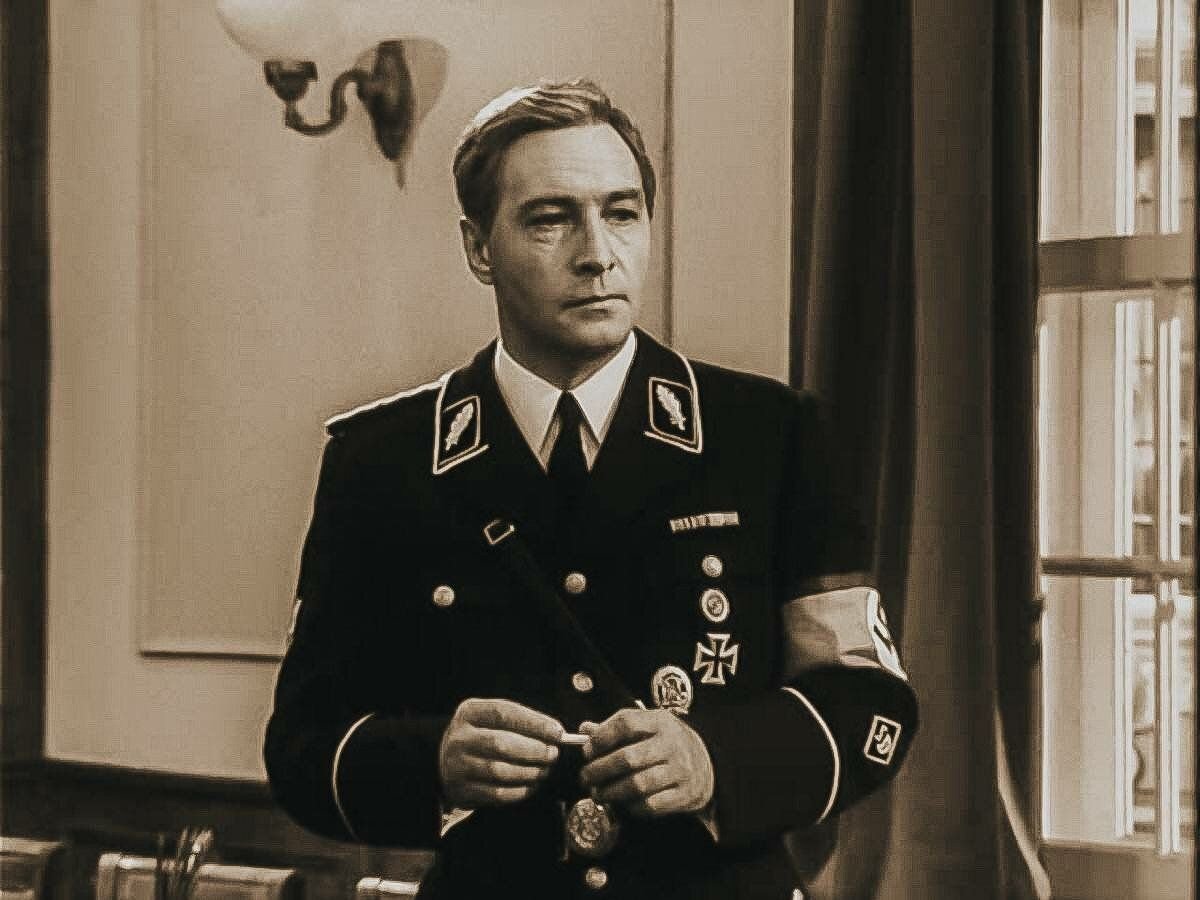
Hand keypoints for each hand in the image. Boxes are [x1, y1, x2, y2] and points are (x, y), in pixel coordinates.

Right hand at [438, 698, 563, 808]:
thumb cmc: (481, 736)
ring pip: (499, 771)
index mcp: (470, 713)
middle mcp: (460, 738)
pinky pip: (496, 794)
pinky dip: (519, 791)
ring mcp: (457, 766)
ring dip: (529, 772)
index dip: (534, 723)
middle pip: (501, 744)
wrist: (446, 760)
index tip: (557, 732)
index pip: (504, 713)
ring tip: (544, 771)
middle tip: (552, 754)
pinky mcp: (462, 790)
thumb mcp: (492, 720)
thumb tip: (556, 734)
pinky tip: (531, 786)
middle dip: (534, 750)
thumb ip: (521, 722)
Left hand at [578, 708, 713, 816]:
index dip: (601, 738)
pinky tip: (622, 803)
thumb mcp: (647, 727)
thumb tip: (584, 730)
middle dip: (599, 770)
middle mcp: (672, 744)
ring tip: (598, 793)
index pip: (626, 723)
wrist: (707, 762)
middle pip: (627, 758)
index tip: (587, 750)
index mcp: (660, 721)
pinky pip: (650, 805)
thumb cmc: (667, 743)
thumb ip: (616, 728)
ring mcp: (680, 770)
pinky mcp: (684, 794)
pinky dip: (631, 806)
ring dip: (611, 792)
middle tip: (585, 777)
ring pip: (637, 785)